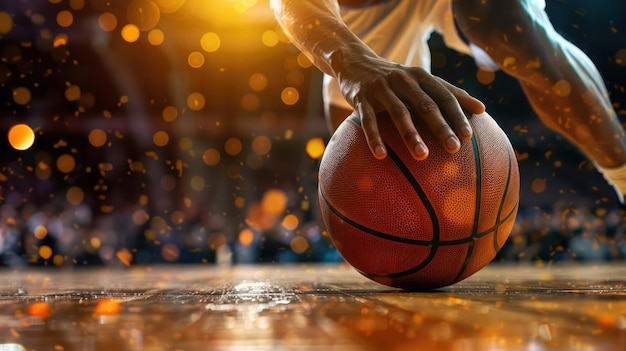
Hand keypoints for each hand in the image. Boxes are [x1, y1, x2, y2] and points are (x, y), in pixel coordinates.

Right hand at [337, 55, 484, 159]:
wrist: (355, 62)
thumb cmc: (394, 78)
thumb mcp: (419, 80)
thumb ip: (446, 93)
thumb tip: (481, 109)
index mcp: (420, 77)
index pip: (444, 95)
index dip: (457, 114)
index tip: (469, 135)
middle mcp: (403, 80)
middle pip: (425, 105)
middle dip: (441, 126)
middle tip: (454, 148)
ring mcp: (381, 89)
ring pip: (398, 113)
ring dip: (411, 135)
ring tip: (422, 156)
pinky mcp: (360, 98)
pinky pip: (368, 120)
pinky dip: (374, 138)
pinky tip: (381, 155)